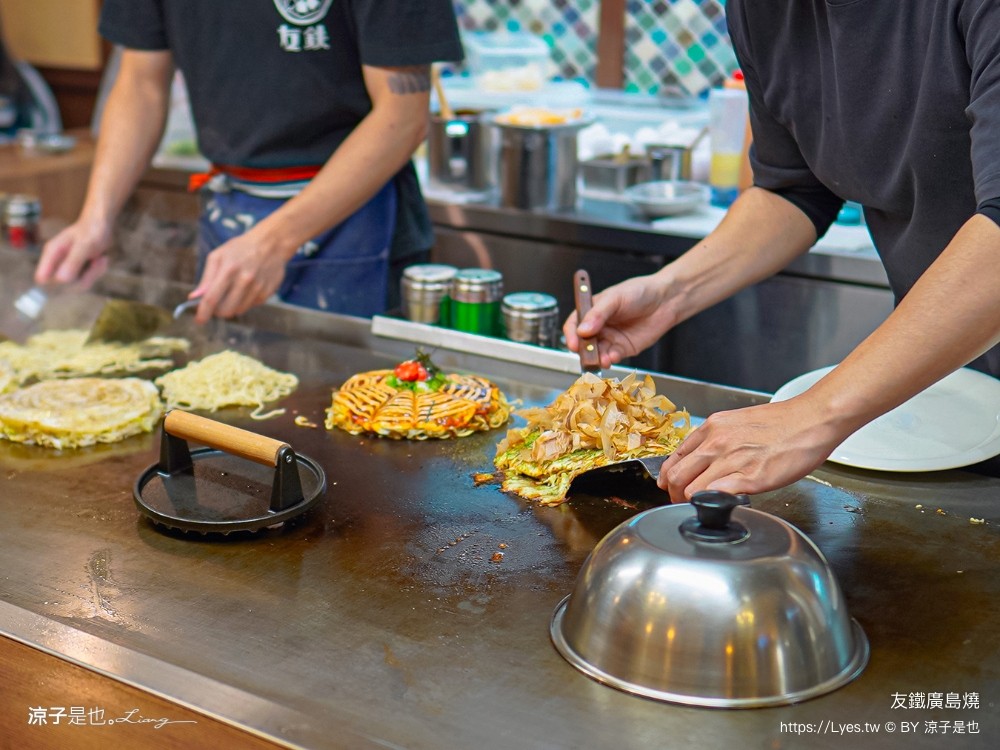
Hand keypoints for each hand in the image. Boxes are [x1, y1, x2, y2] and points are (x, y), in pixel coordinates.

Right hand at [35, 220, 112, 287]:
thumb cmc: (91, 230)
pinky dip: (97, 273)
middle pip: (63, 285)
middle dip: (83, 277)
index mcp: (52, 253)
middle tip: (96, 261)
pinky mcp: (78, 272)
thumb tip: (61, 280)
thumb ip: (73, 261)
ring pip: (77, 286)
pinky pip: (86, 282)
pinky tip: (101, 261)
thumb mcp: (84, 244)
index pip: (42, 277)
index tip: (75, 274)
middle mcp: (57, 262)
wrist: (101, 225)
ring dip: (93, 275)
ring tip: (100, 259)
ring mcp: (67, 268)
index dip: (56, 282)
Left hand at [190, 228, 288, 322]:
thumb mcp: (218, 256)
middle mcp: (244, 280)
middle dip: (217, 311)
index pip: (212, 298)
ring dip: (232, 306)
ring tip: (233, 291)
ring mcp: (257, 288)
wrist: (271, 243)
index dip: (203, 312)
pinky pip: (251, 306)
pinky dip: (245, 301)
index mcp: (228, 269)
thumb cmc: (240, 248)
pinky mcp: (267, 293)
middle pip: (225, 310)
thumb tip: (194, 297)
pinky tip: (247, 288)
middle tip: (216, 303)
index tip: (199, 320)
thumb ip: (206, 278)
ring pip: (238, 310)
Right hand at [562, 274, 676, 368]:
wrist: (666, 300)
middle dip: (584, 350)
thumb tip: (582, 330)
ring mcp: (611, 338)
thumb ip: (598, 314)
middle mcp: (599, 326)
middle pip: (584, 342)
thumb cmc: (640, 292)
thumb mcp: (615, 298)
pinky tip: (612, 357)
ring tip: (600, 360)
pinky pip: (612, 357)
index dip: (571, 334)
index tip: (573, 343)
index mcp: (592, 311)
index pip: (574, 324)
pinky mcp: (623, 348)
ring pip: (597, 352)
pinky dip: (610, 359)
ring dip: (596, 358)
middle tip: (587, 355)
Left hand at [658, 397, 841, 502]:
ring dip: (690, 503)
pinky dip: (712, 504)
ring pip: (690, 489)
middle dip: (674, 495)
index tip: (671, 487)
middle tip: (681, 503)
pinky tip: (720, 506)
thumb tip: (703, 458)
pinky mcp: (749, 477)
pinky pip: (716, 495)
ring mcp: (731, 460)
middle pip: (676, 476)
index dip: (669, 477)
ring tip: (700, 507)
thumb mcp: (738, 422)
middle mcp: (716, 442)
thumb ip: (717, 439)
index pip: (674, 457)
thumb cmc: (782, 423)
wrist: (811, 419)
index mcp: (712, 428)